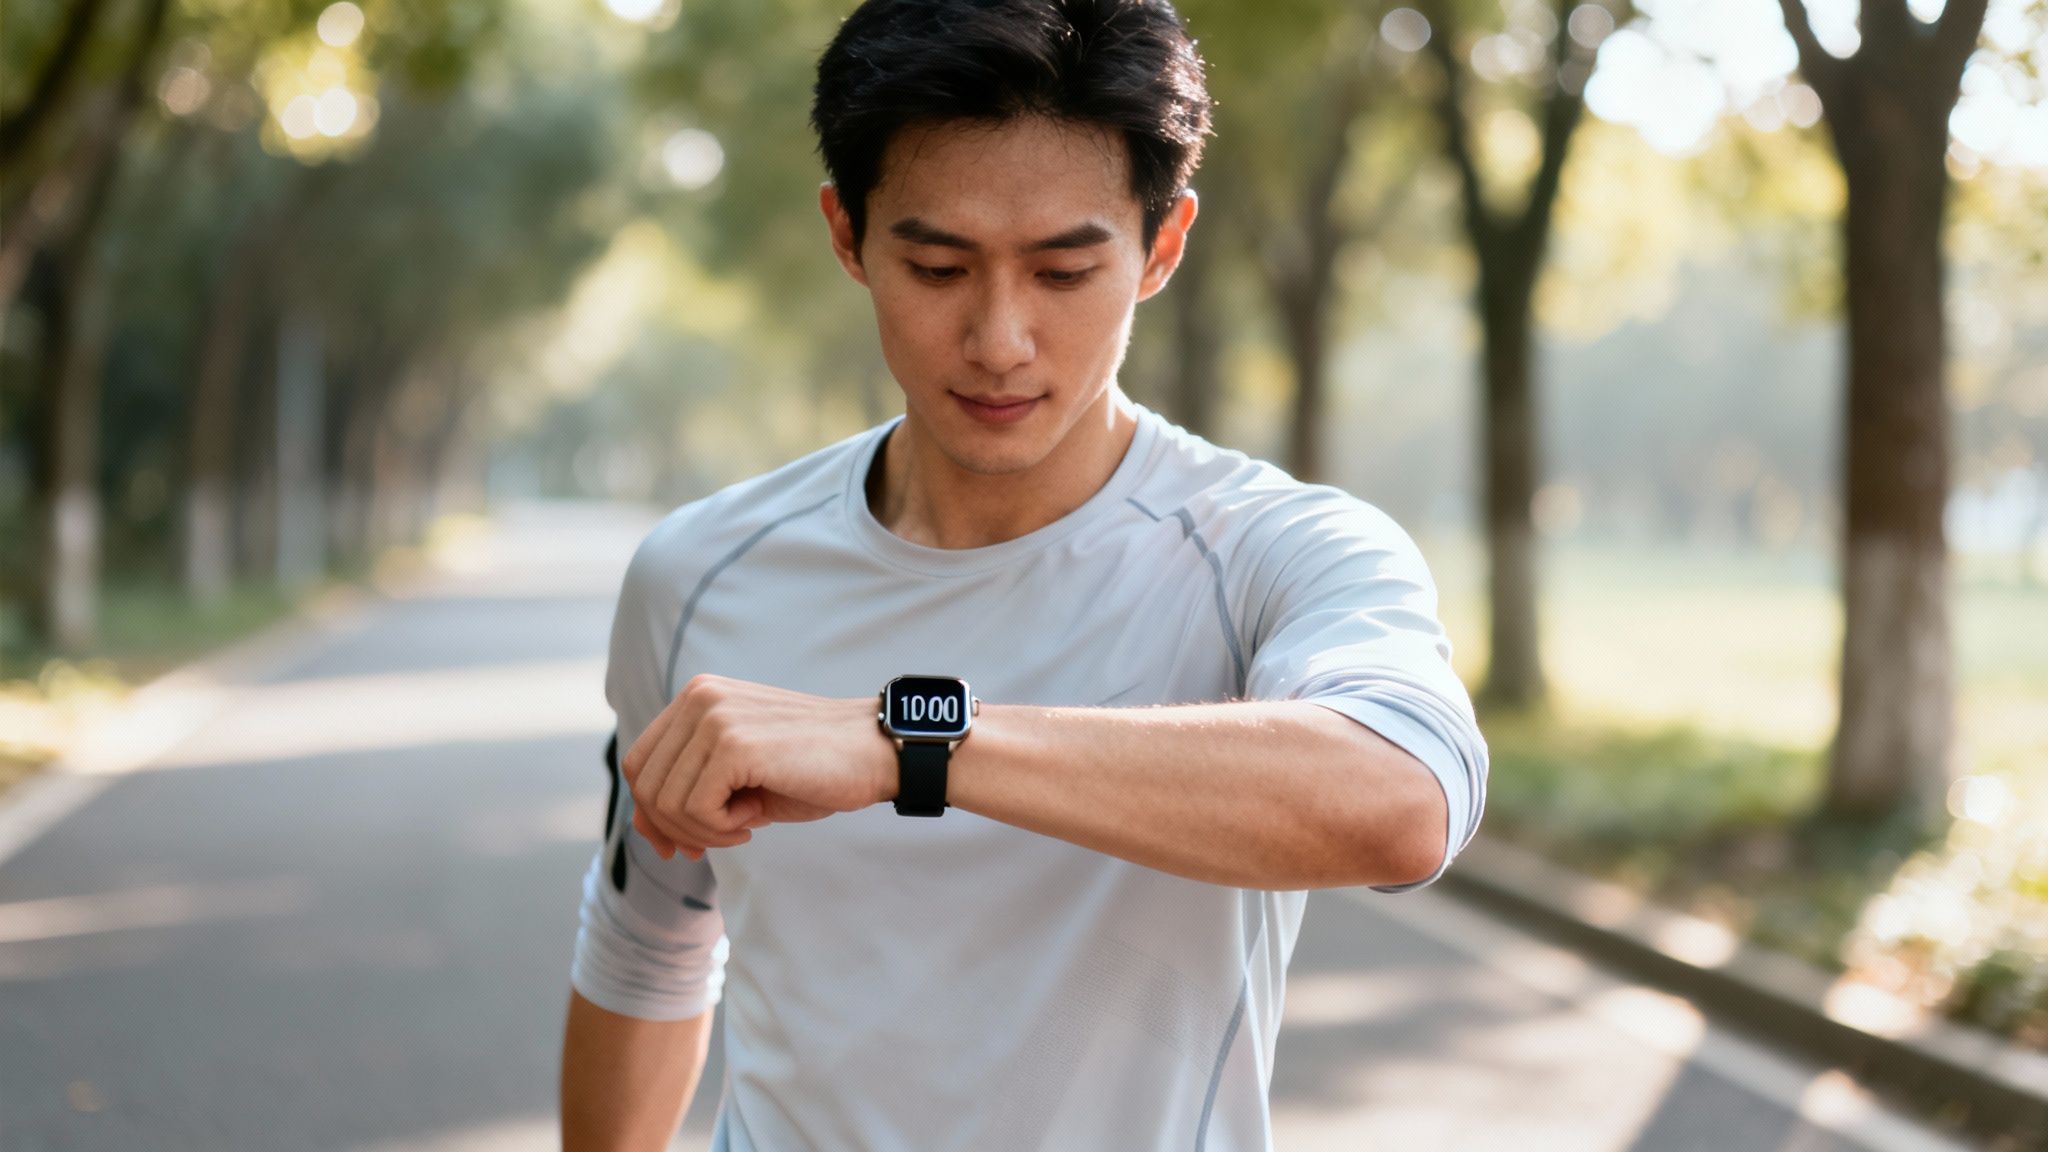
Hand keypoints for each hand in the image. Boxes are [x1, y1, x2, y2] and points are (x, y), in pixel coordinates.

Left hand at [621, 674, 894, 860]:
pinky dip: (721, 830)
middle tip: (724, 838)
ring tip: (746, 824)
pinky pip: (696, 810)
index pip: (641, 763)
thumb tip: (641, 830)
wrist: (873, 753)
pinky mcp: (733, 744)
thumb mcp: (739, 777)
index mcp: (698, 697)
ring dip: (705, 831)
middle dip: (677, 829)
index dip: (652, 813)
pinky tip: (755, 819)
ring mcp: (714, 717)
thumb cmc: (812, 768)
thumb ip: (689, 791)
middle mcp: (700, 698)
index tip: (681, 844)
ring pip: (667, 803)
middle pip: (646, 785)